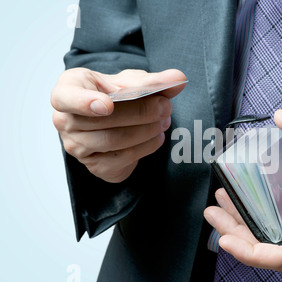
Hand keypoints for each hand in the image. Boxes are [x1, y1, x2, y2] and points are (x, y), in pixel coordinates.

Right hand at [51, 68, 185, 182]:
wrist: (111, 120)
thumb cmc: (114, 94)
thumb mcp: (130, 82)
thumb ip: (153, 80)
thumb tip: (178, 79)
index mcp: (67, 90)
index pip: (65, 97)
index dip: (84, 102)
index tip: (107, 105)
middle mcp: (65, 120)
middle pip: (103, 121)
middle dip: (140, 113)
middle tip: (164, 107)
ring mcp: (77, 146)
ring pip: (114, 140)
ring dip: (146, 131)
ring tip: (164, 121)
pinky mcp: (94, 165)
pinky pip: (122, 158)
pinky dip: (145, 147)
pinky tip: (156, 137)